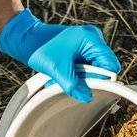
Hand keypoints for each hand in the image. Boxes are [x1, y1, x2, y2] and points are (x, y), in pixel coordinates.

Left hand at [0, 9, 120, 102]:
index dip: (102, 79)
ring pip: (91, 72)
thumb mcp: (58, 70)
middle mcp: (92, 40)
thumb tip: (87, 97)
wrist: (26, 39)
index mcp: (92, 39)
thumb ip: (74, 85)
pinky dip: (73, 76)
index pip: (110, 65)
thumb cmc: (41, 47)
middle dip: (87, 80)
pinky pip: (83, 69)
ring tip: (62, 78)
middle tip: (71, 81)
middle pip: (101, 69)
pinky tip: (62, 76)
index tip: (89, 87)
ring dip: (78, 79)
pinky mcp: (79, 51)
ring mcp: (86, 46)